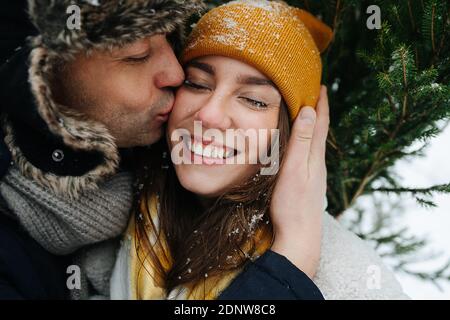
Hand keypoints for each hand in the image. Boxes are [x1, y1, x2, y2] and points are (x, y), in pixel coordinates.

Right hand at [270, 86, 328, 277]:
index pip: (320, 123)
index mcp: (315, 156)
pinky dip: (306, 142)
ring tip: (307, 115)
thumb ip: (301, 141)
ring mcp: (314, 175)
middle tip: (314, 94)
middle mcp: (318, 163)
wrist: (299, 237)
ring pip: (315, 144)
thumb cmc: (293, 204)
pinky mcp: (308, 184)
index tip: (321, 85)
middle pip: (319, 131)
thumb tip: (309, 111)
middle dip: (318, 111)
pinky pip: (309, 155)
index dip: (321, 104)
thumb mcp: (294, 170)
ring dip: (312, 126)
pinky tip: (301, 148)